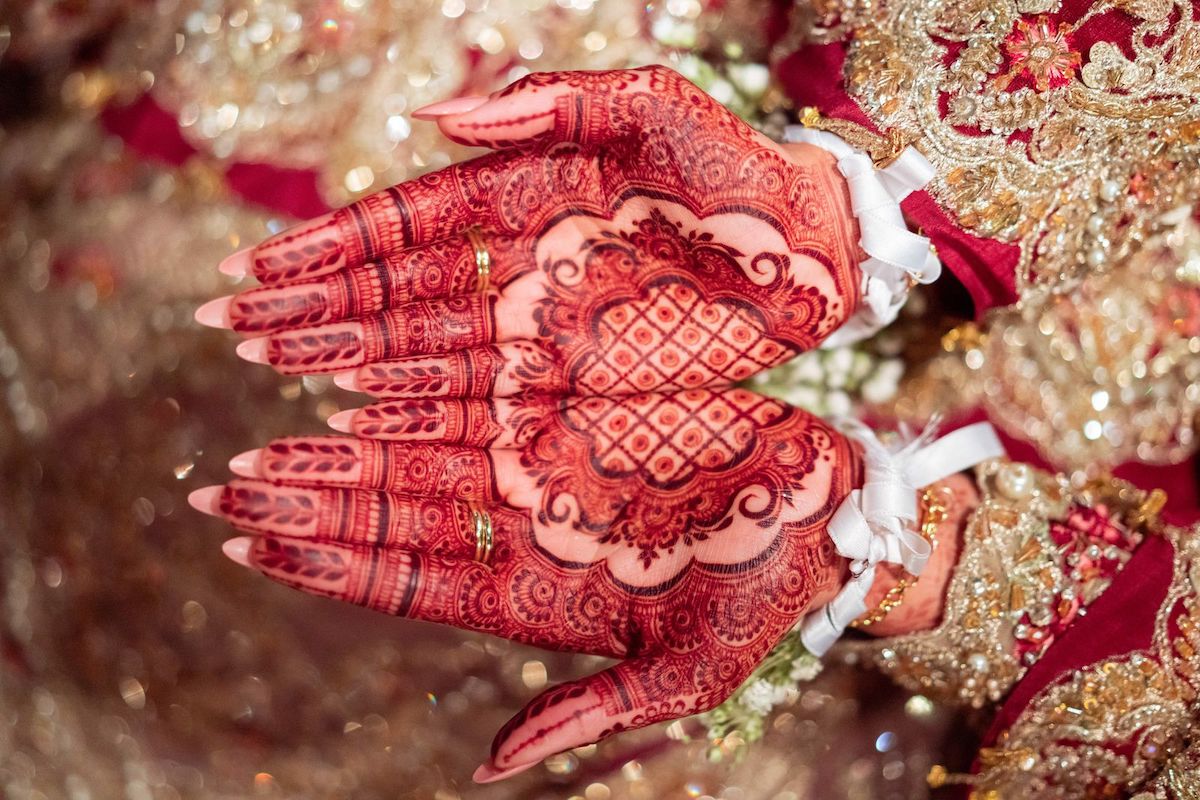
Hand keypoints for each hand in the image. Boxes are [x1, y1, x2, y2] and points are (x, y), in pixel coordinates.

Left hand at [190, 387, 859, 779]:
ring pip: (415, 453)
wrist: (831, 518)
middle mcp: (525, 527)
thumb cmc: (767, 601)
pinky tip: (350, 378)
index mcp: (536, 595)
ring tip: (260, 437)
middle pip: (389, 514)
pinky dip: (410, 388)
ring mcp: (546, 465)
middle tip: (218, 488)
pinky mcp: (578, 407)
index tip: (250, 546)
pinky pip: (475, 395)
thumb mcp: (687, 676)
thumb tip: (490, 767)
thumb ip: (588, 713)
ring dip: (337, 447)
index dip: (325, 566)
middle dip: (305, 501)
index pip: (405, 583)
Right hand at [196, 66, 861, 396]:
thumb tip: (438, 117)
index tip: (259, 266)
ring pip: (423, 344)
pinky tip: (358, 414)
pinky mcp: (576, 379)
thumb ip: (553, 99)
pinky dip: (416, 402)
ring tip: (270, 372)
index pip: (407, 221)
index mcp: (525, 191)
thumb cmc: (741, 172)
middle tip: (231, 327)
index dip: (332, 246)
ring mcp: (542, 324)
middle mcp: (518, 262)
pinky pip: (481, 392)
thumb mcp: (655, 109)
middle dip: (314, 307)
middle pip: (396, 290)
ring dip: (346, 358)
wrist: (820, 249)